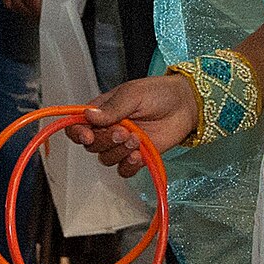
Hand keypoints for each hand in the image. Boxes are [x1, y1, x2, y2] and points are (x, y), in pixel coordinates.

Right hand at [64, 76, 201, 177]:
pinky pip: (123, 170)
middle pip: (92, 146)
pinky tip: (139, 155)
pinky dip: (129, 165)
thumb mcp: (133, 94)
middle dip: (106, 141)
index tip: (88, 136)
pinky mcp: (137, 158)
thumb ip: (111, 108)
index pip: (77, 125)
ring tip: (137, 139)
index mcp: (101, 111)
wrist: (186, 105)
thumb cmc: (158, 93)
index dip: (77, 133)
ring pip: (106, 159)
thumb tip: (88, 115)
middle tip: (124, 131)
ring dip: (119, 152)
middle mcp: (108, 129)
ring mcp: (122, 145)